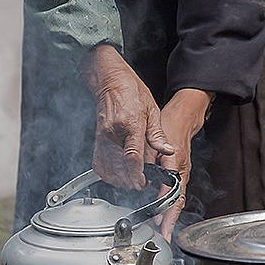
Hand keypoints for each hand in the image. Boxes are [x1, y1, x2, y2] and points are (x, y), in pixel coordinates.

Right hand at [80, 45, 174, 189]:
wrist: (111, 81)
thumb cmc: (131, 92)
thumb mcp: (152, 110)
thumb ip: (157, 134)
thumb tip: (167, 150)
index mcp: (131, 124)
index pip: (132, 156)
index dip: (138, 174)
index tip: (144, 182)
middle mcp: (114, 132)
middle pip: (119, 167)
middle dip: (131, 181)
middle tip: (142, 182)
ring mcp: (103, 137)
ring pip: (107, 169)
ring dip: (119, 180)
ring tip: (131, 180)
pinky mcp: (97, 139)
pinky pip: (98, 163)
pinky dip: (107, 173)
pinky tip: (117, 174)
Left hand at [154, 88, 212, 239]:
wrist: (183, 117)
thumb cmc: (171, 125)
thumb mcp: (157, 140)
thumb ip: (150, 158)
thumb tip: (142, 177)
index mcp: (177, 167)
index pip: (173, 196)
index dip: (167, 213)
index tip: (161, 226)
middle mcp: (181, 173)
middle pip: (177, 203)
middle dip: (169, 221)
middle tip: (162, 237)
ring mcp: (181, 174)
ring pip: (176, 200)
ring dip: (169, 216)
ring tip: (160, 230)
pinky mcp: (178, 173)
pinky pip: (175, 193)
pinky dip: (169, 205)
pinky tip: (161, 213)